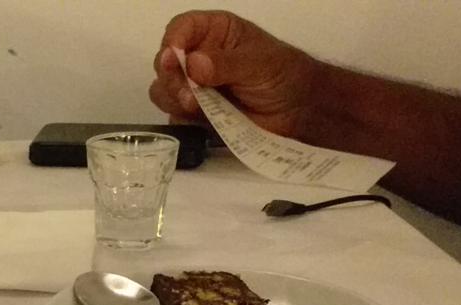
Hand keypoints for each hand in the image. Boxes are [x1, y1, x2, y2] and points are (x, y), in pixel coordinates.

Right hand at [148, 11, 322, 138]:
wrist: (298, 110)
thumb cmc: (283, 75)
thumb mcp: (259, 63)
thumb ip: (226, 63)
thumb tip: (194, 65)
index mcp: (214, 32)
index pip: (180, 28)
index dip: (173, 42)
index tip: (173, 59)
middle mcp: (198, 55)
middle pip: (164, 62)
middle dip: (171, 78)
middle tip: (189, 94)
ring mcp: (195, 85)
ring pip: (162, 90)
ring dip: (174, 99)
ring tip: (197, 107)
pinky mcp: (196, 112)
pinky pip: (174, 116)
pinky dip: (182, 119)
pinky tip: (201, 120)